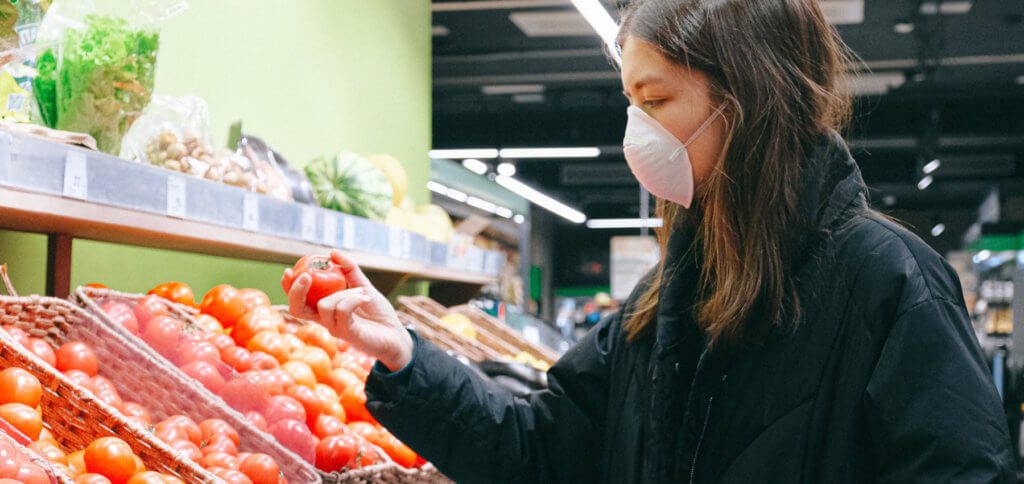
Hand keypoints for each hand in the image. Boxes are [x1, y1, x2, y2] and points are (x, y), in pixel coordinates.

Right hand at [282, 250, 413, 370]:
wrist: (396, 334)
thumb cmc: (378, 314)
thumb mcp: (363, 286)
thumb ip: (349, 270)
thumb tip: (331, 252)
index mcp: (325, 309)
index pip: (298, 300)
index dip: (288, 287)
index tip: (288, 271)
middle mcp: (326, 320)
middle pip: (297, 309)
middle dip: (296, 291)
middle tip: (306, 276)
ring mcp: (335, 328)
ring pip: (325, 305)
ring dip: (344, 293)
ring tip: (362, 294)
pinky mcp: (348, 334)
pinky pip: (342, 311)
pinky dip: (353, 299)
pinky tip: (364, 298)